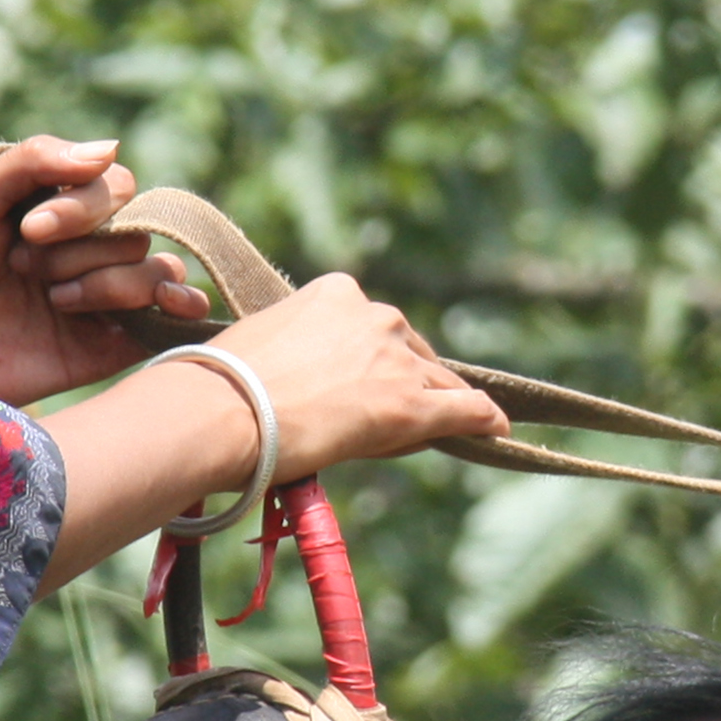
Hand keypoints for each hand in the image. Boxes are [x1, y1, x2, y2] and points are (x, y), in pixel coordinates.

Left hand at [0, 137, 209, 404]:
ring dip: (104, 285)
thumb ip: (34, 160)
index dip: (82, 206)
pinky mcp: (111, 345)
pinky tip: (172, 304)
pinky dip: (184, 305)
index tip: (29, 230)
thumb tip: (110, 148)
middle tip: (23, 269)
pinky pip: (169, 320)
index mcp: (62, 209)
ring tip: (54, 302)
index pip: (114, 186)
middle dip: (79, 251)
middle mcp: (91, 249)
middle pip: (133, 232)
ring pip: (153, 272)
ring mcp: (105, 298)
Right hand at [199, 273, 509, 478]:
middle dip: (405, 380)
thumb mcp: (265, 341)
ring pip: (438, 383)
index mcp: (338, 293)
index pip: (375, 330)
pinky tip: (496, 428)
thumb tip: (294, 372)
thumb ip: (296, 347)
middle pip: (411, 354)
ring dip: (441, 403)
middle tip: (384, 414)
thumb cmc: (223, 383)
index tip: (358, 383)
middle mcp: (377, 317)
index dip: (370, 361)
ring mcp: (398, 362)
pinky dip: (483, 418)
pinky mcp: (413, 406)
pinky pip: (465, 409)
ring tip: (442, 427)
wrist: (225, 411)